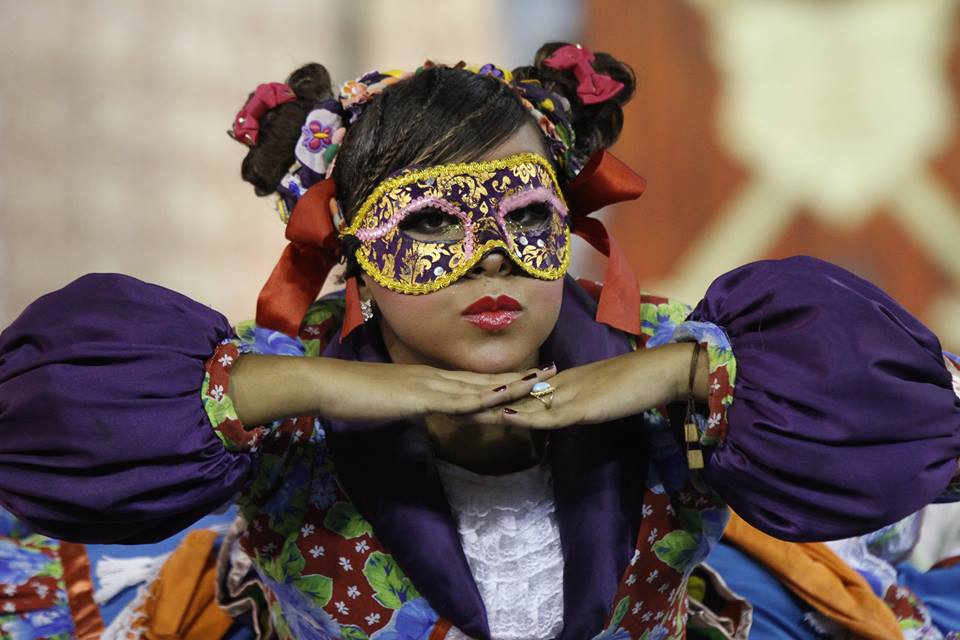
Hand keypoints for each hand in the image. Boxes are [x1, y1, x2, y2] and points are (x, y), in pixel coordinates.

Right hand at [230, 354, 556, 425]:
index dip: (504, 380)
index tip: (531, 378)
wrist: (329, 384)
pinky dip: (482, 402)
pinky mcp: (420, 396)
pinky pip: (457, 402)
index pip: (474, 381)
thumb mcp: (392, 402)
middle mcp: (436, 377)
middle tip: (552, 374)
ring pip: (479, 388)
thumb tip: (425, 412)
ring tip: (541, 385)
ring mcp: (429, 385)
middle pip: (485, 379)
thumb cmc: (354, 394)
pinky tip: (502, 402)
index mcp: (430, 379)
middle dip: (520, 378)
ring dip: (512, 387)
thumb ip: (412, 405)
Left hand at [455, 342, 700, 429]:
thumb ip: (576, 403)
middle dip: (478, 400)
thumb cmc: (634, 384)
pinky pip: (549, 413)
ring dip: (491, 408)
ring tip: (458, 410)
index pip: (517, 390)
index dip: (489, 394)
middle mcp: (558, 385)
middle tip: (444, 401)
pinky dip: (526, 415)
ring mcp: (568, 394)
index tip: (461, 397)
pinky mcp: (582, 407)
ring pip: (522, 403)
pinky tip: (505, 415)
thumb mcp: (598, 397)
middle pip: (510, 393)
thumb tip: (560, 412)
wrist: (659, 371)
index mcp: (560, 383)